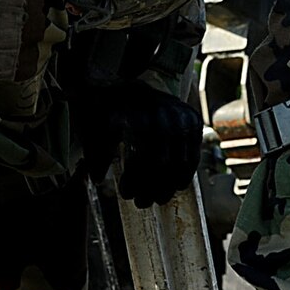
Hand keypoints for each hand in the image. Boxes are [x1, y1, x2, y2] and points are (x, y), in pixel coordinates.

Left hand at [72, 81, 204, 206]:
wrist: (131, 87)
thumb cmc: (111, 111)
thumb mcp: (96, 126)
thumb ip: (96, 151)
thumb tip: (97, 178)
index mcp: (139, 113)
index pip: (142, 158)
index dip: (135, 180)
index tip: (126, 193)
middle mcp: (163, 113)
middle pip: (161, 164)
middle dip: (151, 188)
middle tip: (141, 202)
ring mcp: (181, 116)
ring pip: (180, 162)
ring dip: (169, 186)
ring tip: (158, 198)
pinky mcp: (193, 119)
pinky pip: (194, 153)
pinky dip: (186, 173)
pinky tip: (177, 185)